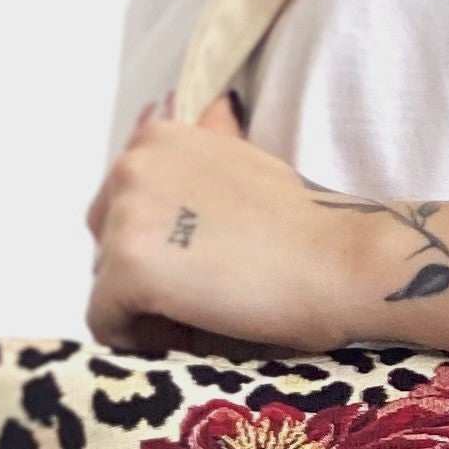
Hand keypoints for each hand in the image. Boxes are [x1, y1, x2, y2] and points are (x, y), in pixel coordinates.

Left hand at [85, 95, 354, 357]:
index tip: (207, 265)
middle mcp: (129, 167)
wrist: (342, 261)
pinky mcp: (128, 270)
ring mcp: (124, 218)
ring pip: (106, 285)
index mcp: (156, 138)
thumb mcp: (245, 157)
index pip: (124, 204)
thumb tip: (212, 107)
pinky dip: (140, 341)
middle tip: (207, 295)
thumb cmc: (308, 222)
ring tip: (206, 314)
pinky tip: (190, 336)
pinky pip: (106, 323)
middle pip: (107, 242)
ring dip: (148, 309)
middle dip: (146, 273)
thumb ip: (210, 140)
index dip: (163, 244)